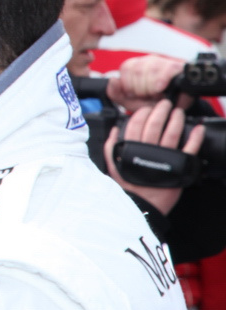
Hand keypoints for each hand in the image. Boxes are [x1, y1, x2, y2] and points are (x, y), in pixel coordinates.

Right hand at [104, 99, 203, 214]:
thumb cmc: (128, 187)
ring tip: (179, 112)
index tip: (148, 108)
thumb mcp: (113, 165)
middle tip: (166, 104)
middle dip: (161, 110)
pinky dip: (195, 137)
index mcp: (131, 148)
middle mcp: (148, 150)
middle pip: (155, 124)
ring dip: (176, 119)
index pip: (136, 123)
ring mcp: (164, 157)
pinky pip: (188, 148)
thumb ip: (111, 146)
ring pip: (172, 133)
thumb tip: (114, 130)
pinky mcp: (178, 166)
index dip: (143, 112)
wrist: (143, 205)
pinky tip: (198, 129)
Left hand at [105, 54, 187, 112]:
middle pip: (138, 70)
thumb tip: (112, 80)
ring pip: (151, 69)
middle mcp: (148, 60)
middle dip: (142, 90)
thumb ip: (115, 93)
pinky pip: (168, 70)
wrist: (173, 110)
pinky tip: (161, 90)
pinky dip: (162, 82)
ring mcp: (163, 62)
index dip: (130, 86)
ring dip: (152, 88)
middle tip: (149, 97)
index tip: (136, 95)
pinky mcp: (178, 67)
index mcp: (134, 66)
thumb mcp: (130, 102)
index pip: (126, 68)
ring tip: (157, 96)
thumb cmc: (152, 104)